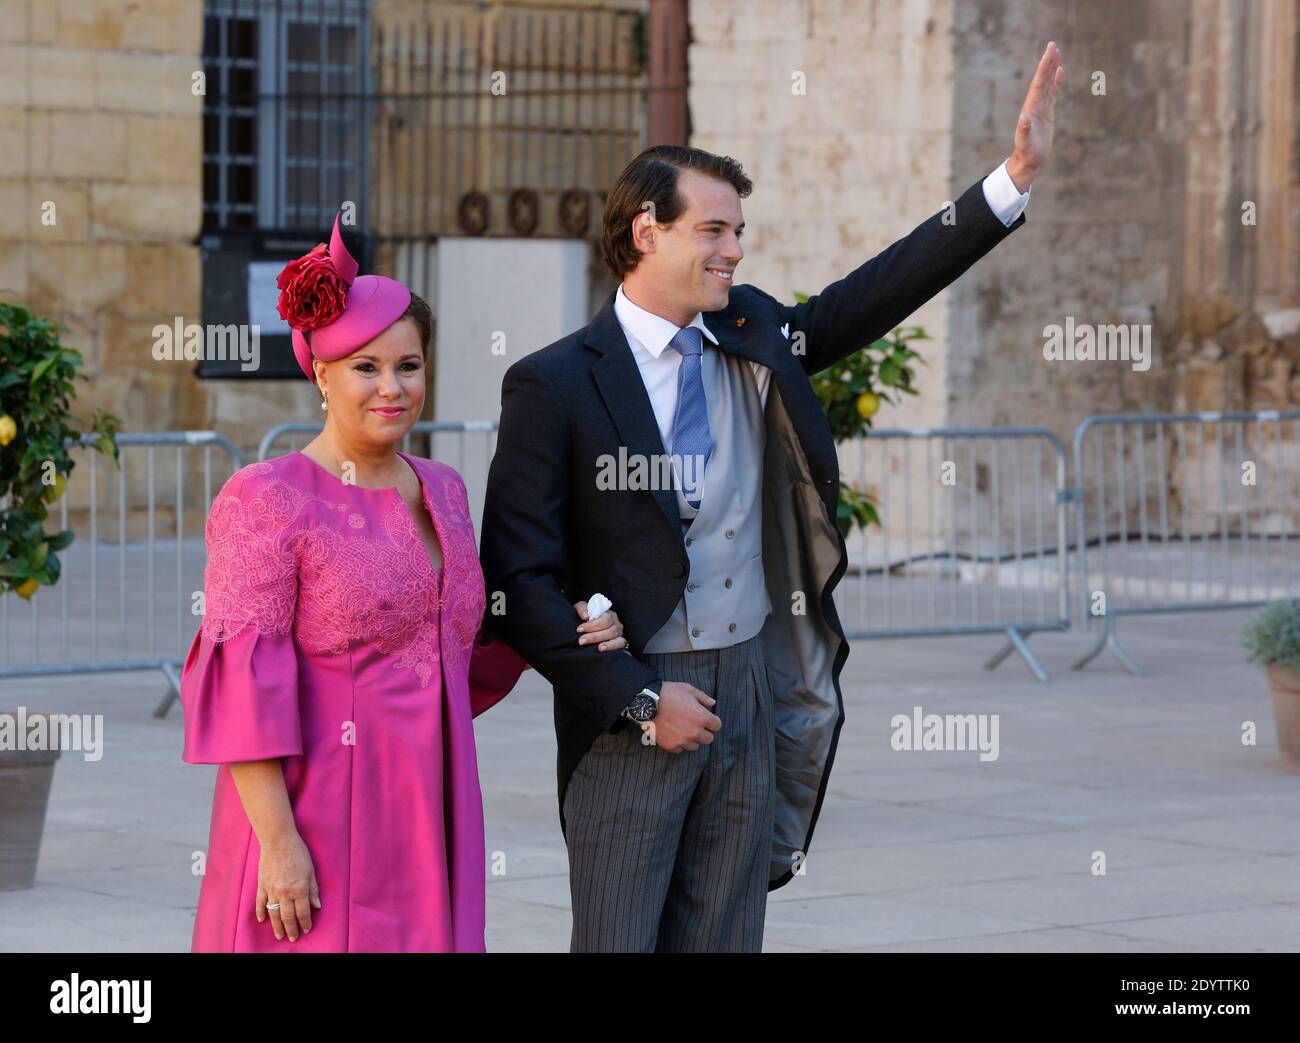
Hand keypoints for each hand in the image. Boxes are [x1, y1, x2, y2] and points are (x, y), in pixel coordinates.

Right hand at [256, 831, 319, 940]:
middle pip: (288, 916)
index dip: (305, 922)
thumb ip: (313, 889)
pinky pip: (260, 903)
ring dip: (277, 926)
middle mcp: (285, 892)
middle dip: (291, 929)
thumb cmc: (298, 853)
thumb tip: (317, 905)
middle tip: (293, 938)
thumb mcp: (311, 870)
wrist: (278, 841)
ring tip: (280, 935)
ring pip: (274, 913)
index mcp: (300, 888)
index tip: (306, 929)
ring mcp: (272, 890)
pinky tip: (262, 920)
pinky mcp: (262, 885)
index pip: (303, 912)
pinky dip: (261, 912)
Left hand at [573, 600, 625, 651]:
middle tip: (581, 641)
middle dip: (594, 636)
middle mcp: (616, 623)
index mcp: (608, 614)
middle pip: (609, 630)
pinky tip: (603, 649)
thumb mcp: (583, 610)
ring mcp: (619, 633)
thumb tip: (585, 616)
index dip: (592, 625)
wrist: (590, 629)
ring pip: (615, 637)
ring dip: (606, 644)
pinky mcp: (621, 642)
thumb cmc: (586, 619)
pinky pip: (620, 644)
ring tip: (598, 648)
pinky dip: (612, 647)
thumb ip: (582, 609)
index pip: (604, 619)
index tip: (579, 629)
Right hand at [648, 681, 719, 752]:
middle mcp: (694, 732)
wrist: (647, 703)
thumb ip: (703, 698)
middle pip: (709, 739)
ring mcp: (682, 740)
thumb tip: (712, 704)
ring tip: (684, 730)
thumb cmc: (669, 693)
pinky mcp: (671, 745)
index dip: (712, 721)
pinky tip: (674, 734)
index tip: (706, 718)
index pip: (717, 726)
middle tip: (696, 725)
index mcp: (702, 717)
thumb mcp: (688, 689)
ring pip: (695, 746)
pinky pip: (680, 749)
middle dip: (704, 732)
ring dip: (692, 739)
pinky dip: (679, 743)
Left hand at [1006, 41, 1063, 191]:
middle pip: (1043, 80)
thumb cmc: (1027, 154)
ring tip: (1056, 53)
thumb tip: (1023, 118)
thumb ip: (1024, 131)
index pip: (1039, 83)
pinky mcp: (1047, 113)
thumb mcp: (1025, 143)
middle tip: (1053, 45)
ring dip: (1051, 69)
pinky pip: (1053, 93)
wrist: (1029, 162)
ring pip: (1048, 84)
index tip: (1049, 52)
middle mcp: (1035, 105)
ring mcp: (1041, 108)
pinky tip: (1060, 72)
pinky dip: (1056, 82)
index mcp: (1031, 108)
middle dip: (1047, 63)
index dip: (1044, 67)